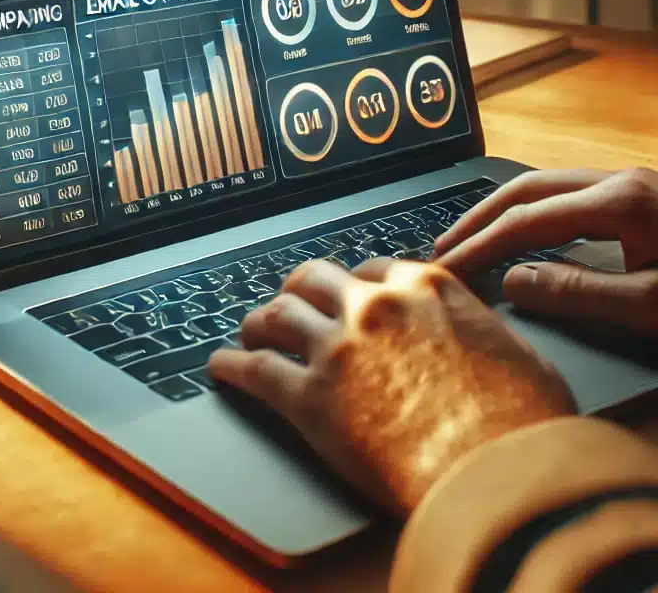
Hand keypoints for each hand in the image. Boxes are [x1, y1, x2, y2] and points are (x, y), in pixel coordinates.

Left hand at [208, 258, 573, 514]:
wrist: (502, 475)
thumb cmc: (524, 423)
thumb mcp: (515, 352)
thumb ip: (476, 329)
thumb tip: (474, 335)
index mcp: (424, 288)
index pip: (371, 269)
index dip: (351, 284)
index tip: (344, 295)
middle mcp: (373, 306)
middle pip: (313, 280)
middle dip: (298, 292)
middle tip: (290, 306)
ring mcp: (337, 348)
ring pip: (277, 316)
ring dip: (259, 324)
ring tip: (250, 334)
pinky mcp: (310, 398)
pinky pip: (255, 371)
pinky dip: (231, 366)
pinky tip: (221, 367)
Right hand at [433, 168, 657, 336]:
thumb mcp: (654, 305)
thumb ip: (582, 293)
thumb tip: (515, 283)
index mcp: (621, 201)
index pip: (526, 220)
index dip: (479, 245)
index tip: (446, 269)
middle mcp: (621, 181)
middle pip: (527, 189)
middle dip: (479, 218)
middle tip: (444, 248)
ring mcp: (632, 186)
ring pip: (547, 188)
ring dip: (503, 212)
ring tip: (473, 238)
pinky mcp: (642, 199)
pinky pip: (569, 197)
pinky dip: (533, 213)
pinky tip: (526, 233)